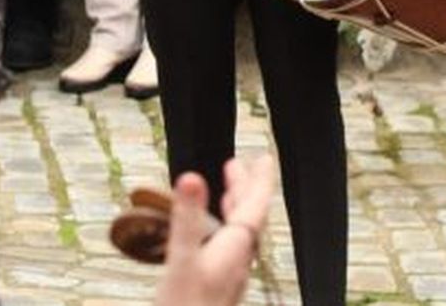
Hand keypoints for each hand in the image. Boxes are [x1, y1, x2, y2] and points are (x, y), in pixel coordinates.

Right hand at [154, 156, 278, 305]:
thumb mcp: (181, 262)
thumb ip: (187, 220)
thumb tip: (193, 177)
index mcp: (235, 249)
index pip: (255, 206)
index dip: (259, 180)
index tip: (265, 157)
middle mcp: (238, 261)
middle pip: (250, 217)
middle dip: (245, 188)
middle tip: (237, 164)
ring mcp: (230, 276)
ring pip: (240, 234)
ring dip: (235, 207)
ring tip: (226, 190)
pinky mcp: (219, 288)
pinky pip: (229, 249)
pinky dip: (223, 229)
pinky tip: (211, 236)